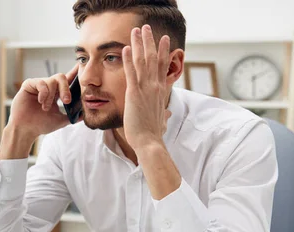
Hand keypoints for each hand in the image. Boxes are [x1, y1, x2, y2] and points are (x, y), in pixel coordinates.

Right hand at [7, 64, 78, 138]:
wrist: (26, 129)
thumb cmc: (40, 125)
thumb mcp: (60, 121)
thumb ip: (72, 116)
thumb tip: (84, 114)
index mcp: (56, 93)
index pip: (67, 80)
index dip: (74, 72)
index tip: (81, 66)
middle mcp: (48, 87)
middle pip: (61, 77)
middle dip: (65, 89)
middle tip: (66, 101)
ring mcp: (38, 85)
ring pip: (52, 80)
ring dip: (51, 96)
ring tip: (45, 107)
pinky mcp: (29, 84)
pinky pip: (41, 82)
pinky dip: (44, 92)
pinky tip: (40, 101)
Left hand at [121, 25, 171, 151]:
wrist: (149, 141)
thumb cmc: (154, 134)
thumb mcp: (161, 120)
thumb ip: (164, 115)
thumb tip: (167, 115)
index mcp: (162, 91)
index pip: (164, 66)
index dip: (164, 51)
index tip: (164, 39)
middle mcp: (156, 86)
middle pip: (154, 58)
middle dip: (150, 41)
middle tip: (146, 28)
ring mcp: (146, 88)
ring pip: (144, 61)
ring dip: (140, 44)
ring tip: (136, 31)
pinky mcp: (134, 93)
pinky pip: (131, 72)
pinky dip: (129, 59)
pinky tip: (126, 48)